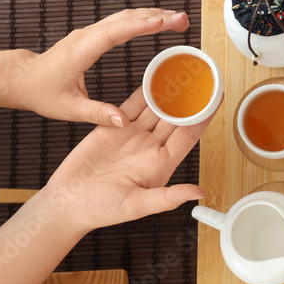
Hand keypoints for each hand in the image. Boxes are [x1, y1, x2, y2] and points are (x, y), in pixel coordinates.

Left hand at [4, 8, 188, 127]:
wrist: (22, 77)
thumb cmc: (42, 92)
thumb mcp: (68, 109)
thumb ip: (97, 114)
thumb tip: (124, 121)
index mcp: (80, 52)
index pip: (114, 33)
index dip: (141, 26)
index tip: (164, 21)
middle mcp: (86, 36)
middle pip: (125, 18)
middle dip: (156, 15)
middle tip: (183, 20)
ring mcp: (90, 32)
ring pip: (125, 16)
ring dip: (153, 14)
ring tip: (178, 19)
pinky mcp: (94, 34)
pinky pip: (121, 22)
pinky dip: (143, 19)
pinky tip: (158, 22)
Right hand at [42, 86, 217, 232]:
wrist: (66, 204)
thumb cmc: (100, 210)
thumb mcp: (137, 206)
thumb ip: (168, 198)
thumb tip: (199, 193)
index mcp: (161, 163)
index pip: (189, 134)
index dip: (204, 117)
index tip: (218, 99)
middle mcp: (150, 147)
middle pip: (176, 117)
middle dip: (190, 99)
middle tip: (203, 78)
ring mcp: (132, 136)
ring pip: (156, 108)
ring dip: (168, 92)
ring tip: (182, 72)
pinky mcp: (112, 128)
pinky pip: (132, 106)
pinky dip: (142, 92)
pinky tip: (152, 78)